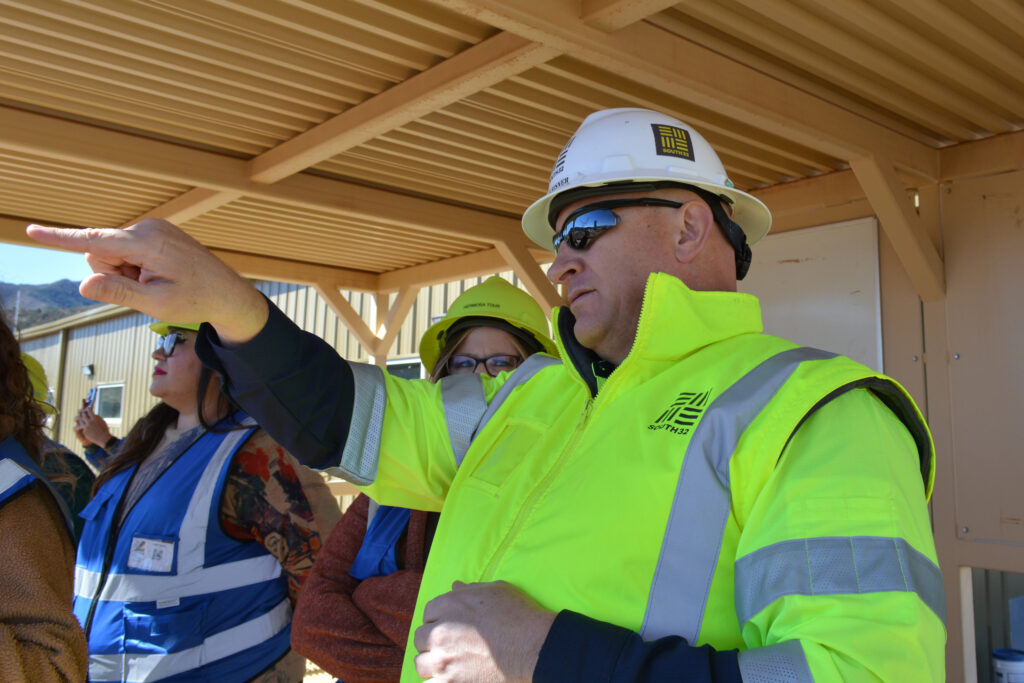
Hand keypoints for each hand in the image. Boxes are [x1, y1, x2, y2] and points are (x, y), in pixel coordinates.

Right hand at [27, 218, 268, 344]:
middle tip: (148, 287)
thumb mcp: (155, 303)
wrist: (227, 293)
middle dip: (114, 274)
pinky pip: (129, 252)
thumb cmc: (195, 300)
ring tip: (158, 282)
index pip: (93, 241)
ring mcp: (153, 228)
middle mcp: (147, 228)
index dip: (59, 239)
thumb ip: (118, 291)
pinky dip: (137, 267)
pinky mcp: (156, 233)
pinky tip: (162, 275)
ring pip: (114, 254)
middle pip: (101, 252)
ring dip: (127, 272)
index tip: (31, 230)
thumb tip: (84, 283)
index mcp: (146, 242)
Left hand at [75, 407, 111, 447]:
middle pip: (83, 415)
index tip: (87, 408)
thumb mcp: (102, 422)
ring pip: (80, 421)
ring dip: (80, 419)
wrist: (103, 438)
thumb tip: (94, 414)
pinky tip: (83, 427)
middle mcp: (90, 422)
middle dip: (82, 414)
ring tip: (79, 418)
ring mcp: (87, 427)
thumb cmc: (104, 430)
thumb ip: (97, 418)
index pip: (89, 411)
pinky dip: (83, 427)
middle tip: (81, 412)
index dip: (87, 409)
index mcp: (95, 418)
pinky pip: (82, 428)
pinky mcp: (85, 431)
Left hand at [413, 581, 555, 681]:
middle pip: (420, 638)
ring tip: (448, 666)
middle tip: (449, 647)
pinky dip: (438, 682)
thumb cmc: (519, 615)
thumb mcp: (496, 590)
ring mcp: (443, 659)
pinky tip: (452, 679)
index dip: (439, 619)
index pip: (428, 612)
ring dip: (432, 664)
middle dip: (432, 641)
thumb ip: (470, 589)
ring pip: (421, 664)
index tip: (451, 627)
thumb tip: (455, 586)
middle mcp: (440, 631)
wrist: (535, 647)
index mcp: (449, 605)